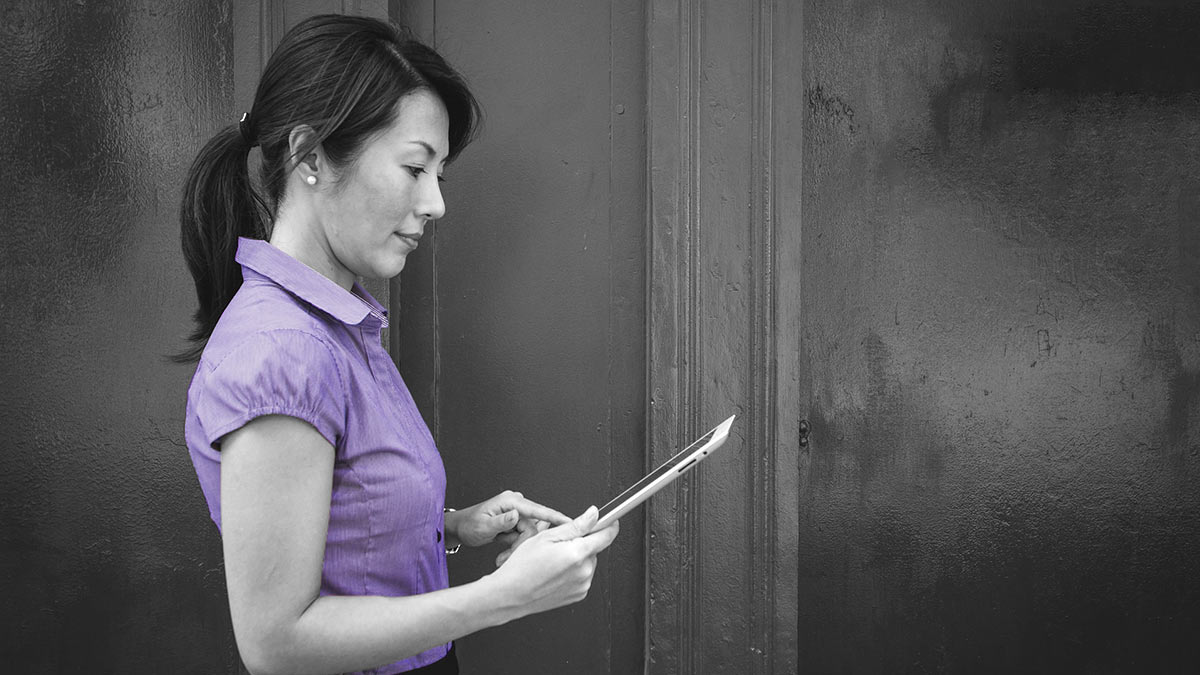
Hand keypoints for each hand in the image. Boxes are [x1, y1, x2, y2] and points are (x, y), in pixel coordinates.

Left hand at [446, 490, 569, 548]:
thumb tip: (515, 515)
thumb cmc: (468, 525)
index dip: (555, 517)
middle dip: (522, 546)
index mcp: (511, 502)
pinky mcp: (516, 523)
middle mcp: (516, 506)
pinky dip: (515, 548)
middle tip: (505, 558)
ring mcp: (516, 514)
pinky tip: (503, 555)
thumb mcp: (482, 526)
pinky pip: (523, 538)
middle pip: (533, 528)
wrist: (459, 529)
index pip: (538, 509)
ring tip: (501, 559)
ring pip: (529, 536)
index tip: (571, 522)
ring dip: (517, 549)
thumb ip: (500, 522)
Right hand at [484, 506, 619, 617]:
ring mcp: (582, 585)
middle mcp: (584, 571)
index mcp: (577, 554)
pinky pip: (583, 576)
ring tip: (554, 561)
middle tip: (559, 544)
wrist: (511, 594)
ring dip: (578, 557)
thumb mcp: (546, 537)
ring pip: (588, 562)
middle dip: (582, 542)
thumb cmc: (522, 566)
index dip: (609, 524)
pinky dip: (574, 571)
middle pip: (594, 548)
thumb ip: (576, 525)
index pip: (607, 535)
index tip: (609, 520)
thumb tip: (594, 515)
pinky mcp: (579, 594)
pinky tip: (556, 571)